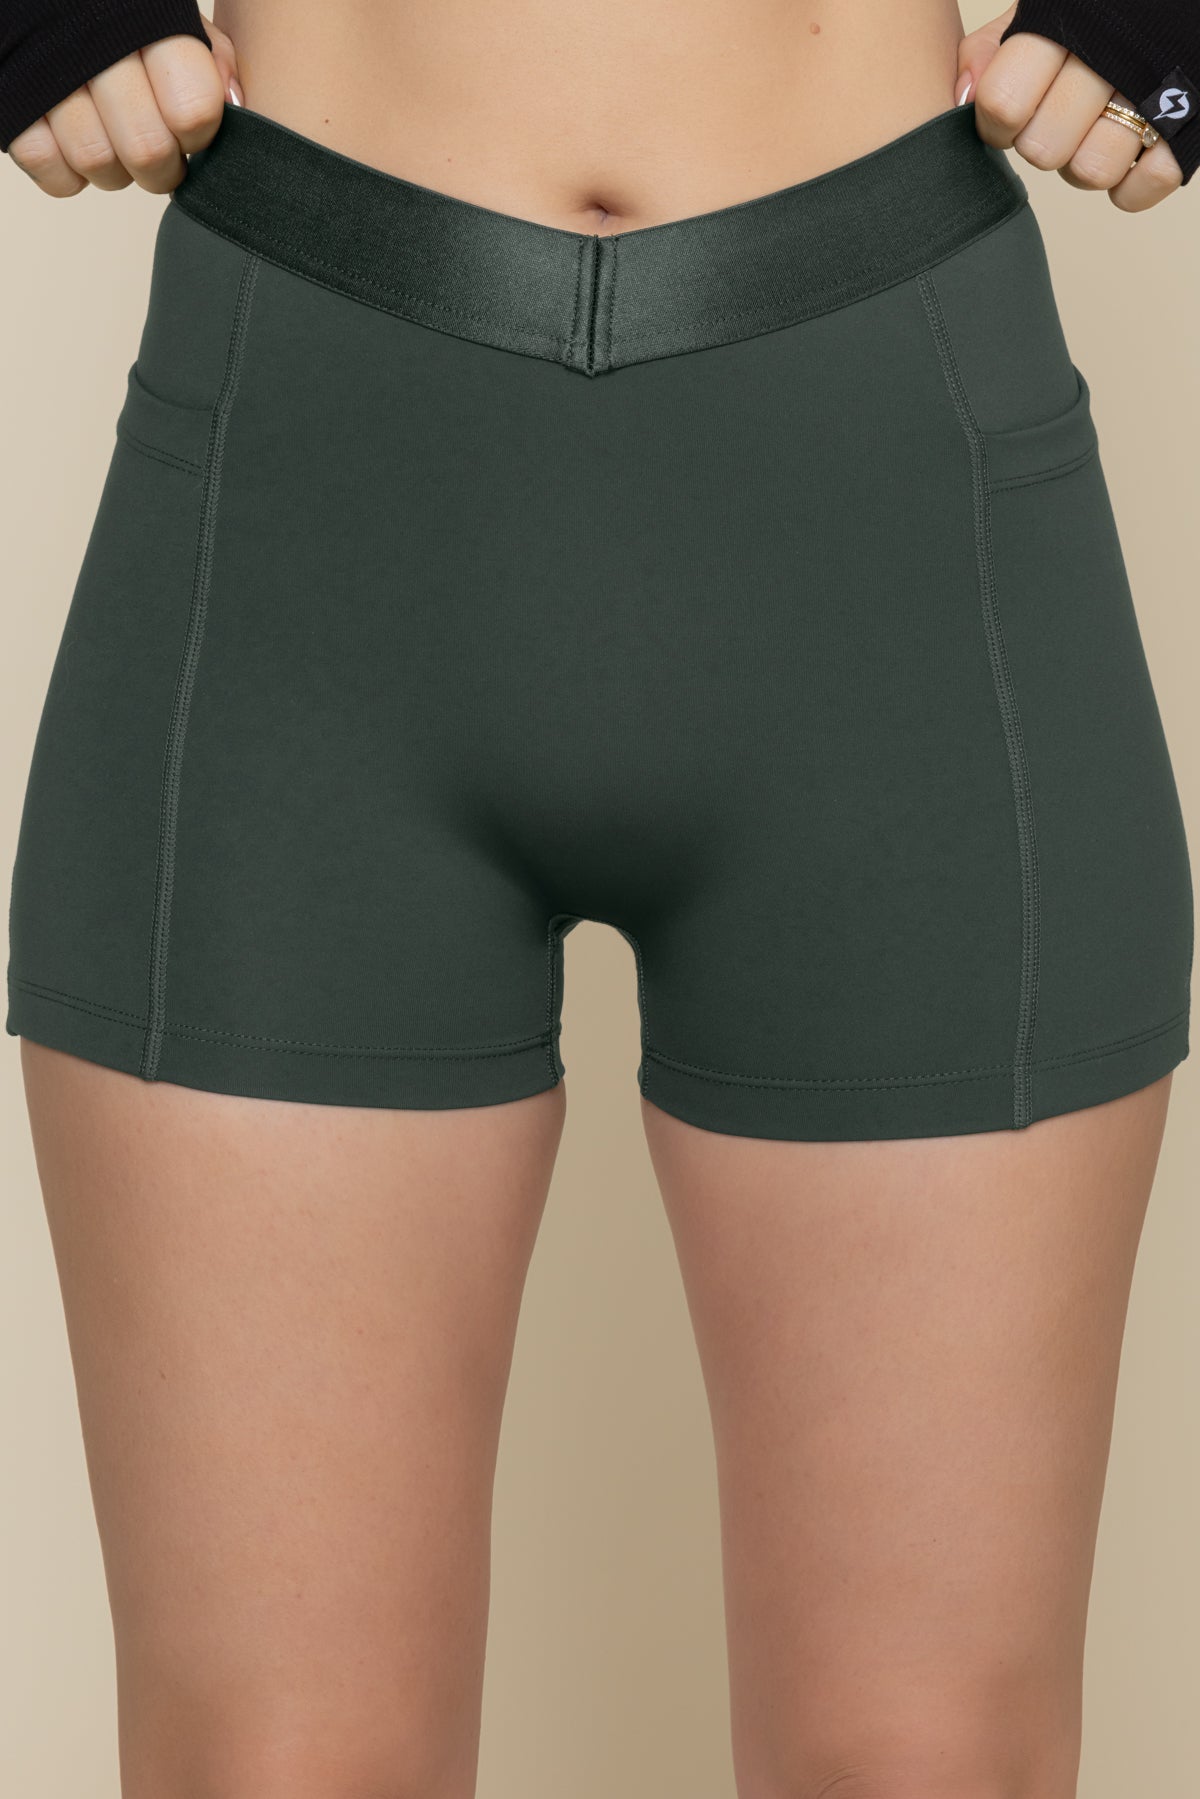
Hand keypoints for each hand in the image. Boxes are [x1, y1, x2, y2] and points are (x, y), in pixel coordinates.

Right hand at [5, 14, 240, 197]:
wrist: (48, 6)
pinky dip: (70, 173)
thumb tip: (235, 105)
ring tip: (115, 140)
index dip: (199, 134)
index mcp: (147, 20)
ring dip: (116, 170)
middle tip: (160, 154)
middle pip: (146, 150)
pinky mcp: (13, 108)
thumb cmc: (119, 16)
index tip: (191, 128)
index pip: (194, 110)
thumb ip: (209, 56)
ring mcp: (48, 78)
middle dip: (162, 168)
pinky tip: (75, 142)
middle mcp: (95, 47)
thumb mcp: (170, 16)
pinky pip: (55, 175)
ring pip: (99, 165)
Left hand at [958, 4, 1182, 210]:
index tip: (1010, 111)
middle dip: (1041, 142)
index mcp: (1065, 22)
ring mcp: (1155, 96)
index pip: (1002, 103)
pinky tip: (1129, 150)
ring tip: (1095, 128)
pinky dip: (1128, 184)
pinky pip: (1138, 191)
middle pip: (1042, 150)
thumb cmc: (1094, 17)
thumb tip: (962, 99)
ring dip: (1084, 163)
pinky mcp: (1189, 132)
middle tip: (1057, 118)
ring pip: (1090, 172)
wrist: (1172, 9)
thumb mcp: (1040, 11)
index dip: (996, 121)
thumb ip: (991, 50)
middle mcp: (1112, 57)